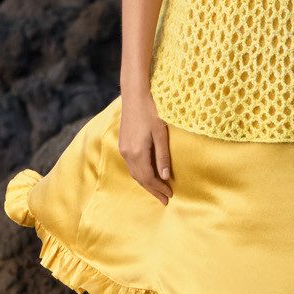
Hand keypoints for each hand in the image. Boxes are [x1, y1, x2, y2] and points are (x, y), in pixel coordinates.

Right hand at [118, 86, 172, 202]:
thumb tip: (165, 177)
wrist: (134, 94)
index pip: (148, 178)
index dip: (159, 188)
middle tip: (164, 199)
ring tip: (157, 190)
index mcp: (137, 152)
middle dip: (152, 190)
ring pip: (134, 172)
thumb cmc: (151, 111)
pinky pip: (131, 165)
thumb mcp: (160, 133)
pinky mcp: (123, 143)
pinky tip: (147, 174)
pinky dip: (140, 173)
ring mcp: (123, 149)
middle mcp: (127, 153)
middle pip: (140, 178)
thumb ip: (162, 156)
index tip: (169, 196)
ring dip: (146, 183)